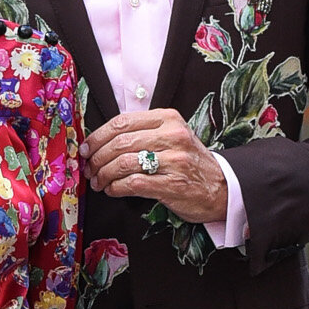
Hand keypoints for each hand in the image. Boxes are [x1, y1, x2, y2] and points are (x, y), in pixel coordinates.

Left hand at [85, 106, 230, 223]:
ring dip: (103, 175)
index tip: (86, 148)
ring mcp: (174, 160)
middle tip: (89, 169)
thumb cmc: (189, 162)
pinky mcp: (172, 184)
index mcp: (168, 118)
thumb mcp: (172, 136)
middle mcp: (172, 136)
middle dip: (97, 158)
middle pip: (119, 143)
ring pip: (123, 163)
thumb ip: (142, 132)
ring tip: (98, 182)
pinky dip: (116, 188)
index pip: (121, 122)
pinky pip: (132, 184)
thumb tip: (99, 141)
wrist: (222, 187)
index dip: (97, 136)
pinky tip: (112, 190)